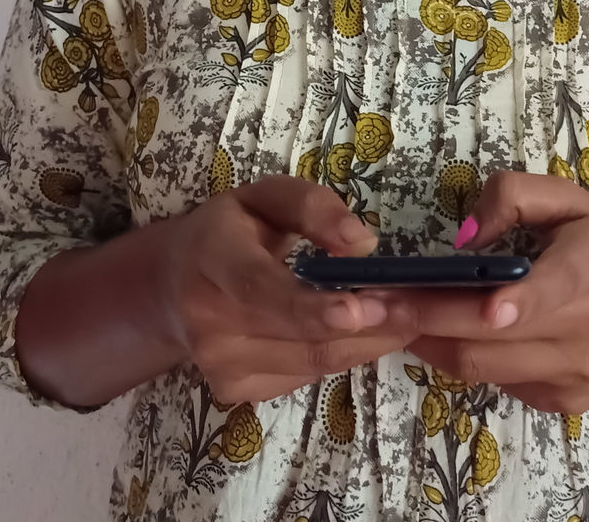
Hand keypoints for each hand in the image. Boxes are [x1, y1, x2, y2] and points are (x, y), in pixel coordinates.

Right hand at [156, 175, 416, 405]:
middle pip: (299, 338)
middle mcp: (208, 320)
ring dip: (366, 342)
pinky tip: (362, 330)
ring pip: (312, 363)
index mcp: (212, 258)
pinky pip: (306, 375)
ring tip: (403, 315)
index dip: (312, 307)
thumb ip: (313, 206)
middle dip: (367, 327)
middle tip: (416, 307)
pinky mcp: (236, 391)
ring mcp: (219, 365)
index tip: (363, 309)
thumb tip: (362, 243)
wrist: (172, 285)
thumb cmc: (231, 230)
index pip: (261, 290)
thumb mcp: (267, 196)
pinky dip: (343, 353)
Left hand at [374, 171, 588, 414]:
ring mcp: (571, 376)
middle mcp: (585, 331)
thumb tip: (465, 235)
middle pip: (490, 335)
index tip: (490, 308)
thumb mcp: (577, 204)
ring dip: (424, 340)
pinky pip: (494, 381)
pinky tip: (436, 330)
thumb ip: (518, 197)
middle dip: (421, 318)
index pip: (556, 290)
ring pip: (481, 366)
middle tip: (361, 302)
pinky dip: (457, 356)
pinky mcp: (560, 405)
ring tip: (378, 314)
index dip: (521, 303)